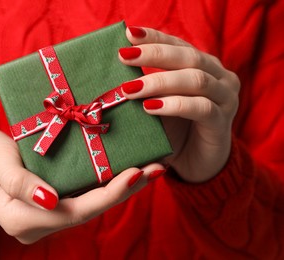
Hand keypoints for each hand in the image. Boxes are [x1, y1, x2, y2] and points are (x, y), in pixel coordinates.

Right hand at [0, 128, 164, 243]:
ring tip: (149, 169)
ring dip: (120, 188)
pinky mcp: (52, 203)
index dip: (108, 194)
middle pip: (90, 210)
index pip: (75, 212)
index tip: (135, 173)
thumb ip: (22, 184)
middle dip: (124, 191)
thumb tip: (51, 200)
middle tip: (155, 169)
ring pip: (90, 204)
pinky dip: (105, 185)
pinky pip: (84, 196)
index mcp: (22, 220)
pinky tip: (126, 172)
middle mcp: (38, 224)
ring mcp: (46, 216)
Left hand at [119, 26, 239, 182]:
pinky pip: (200, 108)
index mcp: (204, 66)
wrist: (196, 164)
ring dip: (160, 81)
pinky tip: (151, 107)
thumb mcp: (158, 103)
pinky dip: (174, 105)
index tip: (129, 34)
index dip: (155, 38)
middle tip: (124, 57)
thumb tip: (111, 75)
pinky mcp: (222, 123)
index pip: (179, 45)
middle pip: (188, 57)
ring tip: (130, 88)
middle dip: (154, 54)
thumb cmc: (174, 130)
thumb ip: (146, 88)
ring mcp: (225, 98)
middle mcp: (219, 77)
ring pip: (195, 79)